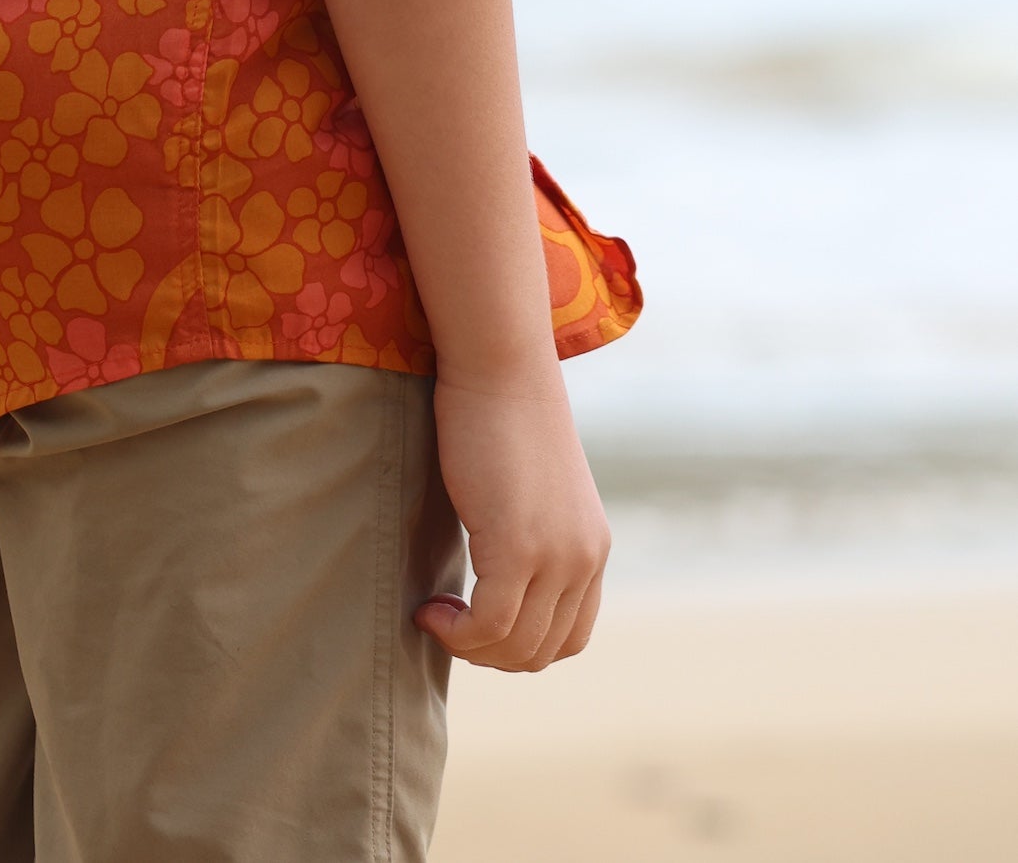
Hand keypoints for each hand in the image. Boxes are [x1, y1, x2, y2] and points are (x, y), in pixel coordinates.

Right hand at [416, 367, 610, 671]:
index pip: (570, 636)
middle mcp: (584, 558)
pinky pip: (489, 625)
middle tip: (446, 622)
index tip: (474, 620)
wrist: (500, 364)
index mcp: (591, 546)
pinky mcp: (519, 547)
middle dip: (490, 654)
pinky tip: (428, 608)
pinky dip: (455, 632)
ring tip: (434, 614)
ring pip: (516, 647)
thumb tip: (492, 573)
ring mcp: (556, 555)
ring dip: (469, 647)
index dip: (519, 645)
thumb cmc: (500, 412)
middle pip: (543, 651)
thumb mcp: (529, 487)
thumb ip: (529, 531)